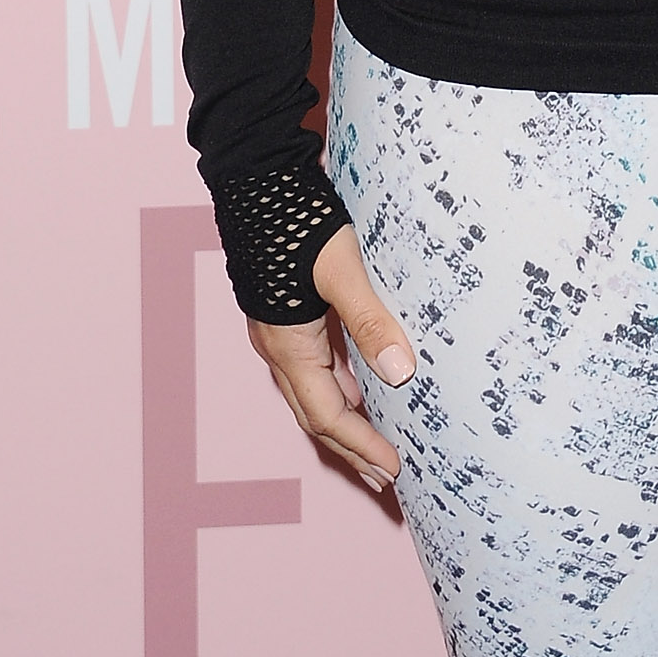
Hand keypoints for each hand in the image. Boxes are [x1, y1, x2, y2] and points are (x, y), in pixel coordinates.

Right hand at [248, 224, 414, 498]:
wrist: (257, 179)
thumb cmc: (299, 221)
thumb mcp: (342, 269)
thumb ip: (370, 319)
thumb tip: (400, 373)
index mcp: (289, 347)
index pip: (327, 417)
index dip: (362, 446)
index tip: (395, 471)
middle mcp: (279, 348)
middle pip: (315, 416)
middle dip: (350, 449)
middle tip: (385, 477)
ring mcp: (280, 332)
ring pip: (312, 394)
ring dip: (344, 423)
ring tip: (376, 444)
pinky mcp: (288, 313)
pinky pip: (313, 368)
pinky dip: (338, 389)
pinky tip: (362, 388)